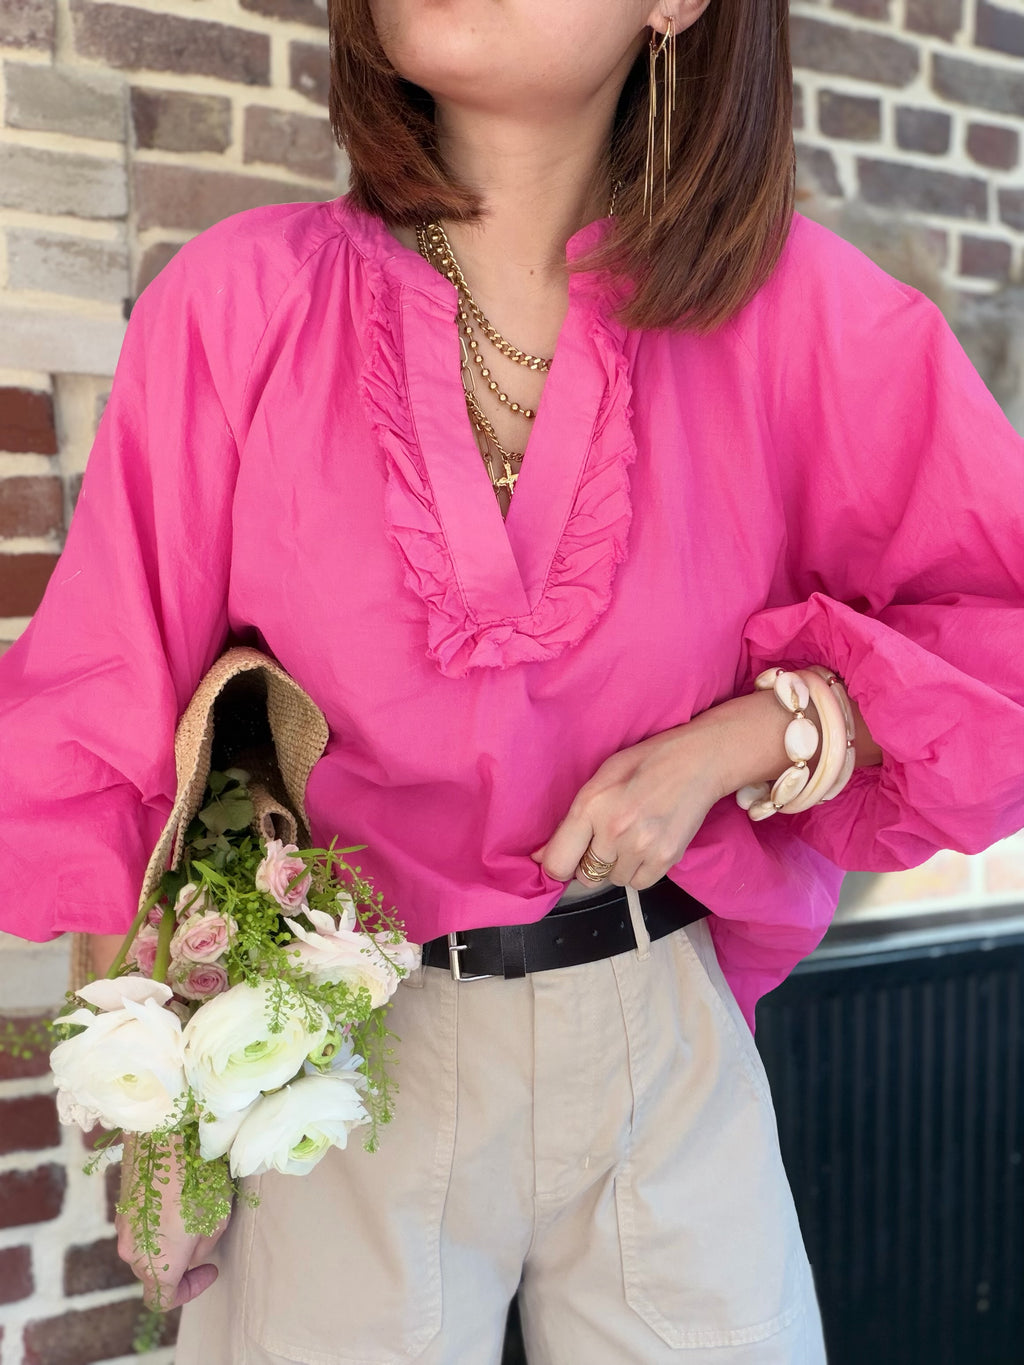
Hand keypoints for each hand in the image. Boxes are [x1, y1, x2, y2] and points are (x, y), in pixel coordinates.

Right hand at [115, 1132, 230, 1310]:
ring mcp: (123, 1226)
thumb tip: (192, 1253)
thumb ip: (203, 1247)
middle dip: (180, 1261)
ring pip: (146, 1246)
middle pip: (153, 1272)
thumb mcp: (216, 1218)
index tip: (210, 1268)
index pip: (163, 1299)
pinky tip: (177, 1192)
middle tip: (204, 1233)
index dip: (189, 1291)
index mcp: (157, 1264)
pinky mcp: (121, 1204)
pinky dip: (157, 1219)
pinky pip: (140, 1223)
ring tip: (194, 1207)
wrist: (164, 1132)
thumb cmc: (196, 1177)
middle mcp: (132, 1251)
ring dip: (168, 1238)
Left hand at [531, 722, 723, 890]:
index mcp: (590, 806)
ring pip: (615, 880)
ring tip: (632, 837)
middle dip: (590, 863)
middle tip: (605, 841)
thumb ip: (571, 821)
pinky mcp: (666, 859)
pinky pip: (640, 883)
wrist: (697, 762)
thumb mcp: (600, 779)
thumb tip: (542, 857)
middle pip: (586, 876)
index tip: (564, 862)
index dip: (558, 867)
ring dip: (618, 866)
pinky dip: (640, 871)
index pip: (558, 863)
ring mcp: (641, 847)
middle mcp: (613, 830)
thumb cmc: (646, 763)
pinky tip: (647, 845)